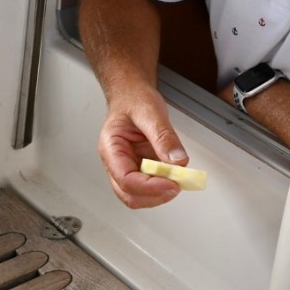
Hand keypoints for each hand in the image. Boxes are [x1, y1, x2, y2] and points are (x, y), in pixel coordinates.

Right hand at [97, 87, 188, 208]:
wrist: (132, 93)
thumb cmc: (133, 99)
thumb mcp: (150, 112)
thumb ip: (163, 136)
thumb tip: (177, 161)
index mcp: (111, 147)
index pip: (125, 179)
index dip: (149, 187)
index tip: (172, 183)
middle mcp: (116, 162)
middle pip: (130, 194)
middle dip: (155, 195)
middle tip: (178, 183)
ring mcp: (129, 167)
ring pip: (139, 196)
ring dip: (160, 193)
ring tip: (178, 177)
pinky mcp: (141, 168)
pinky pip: (151, 186)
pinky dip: (165, 185)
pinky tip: (175, 174)